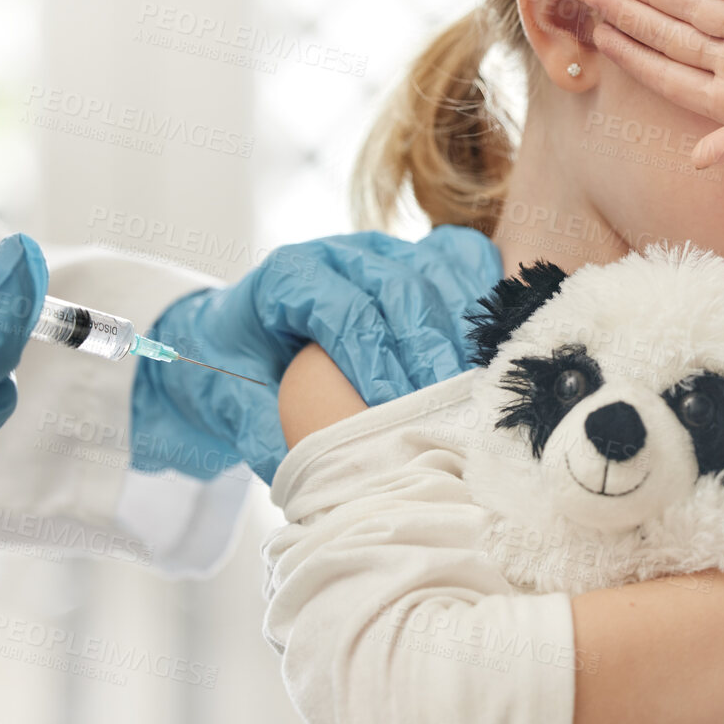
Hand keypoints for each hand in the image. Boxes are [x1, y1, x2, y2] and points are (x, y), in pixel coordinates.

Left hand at [130, 225, 504, 484]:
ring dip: (458, 331)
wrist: (241, 336)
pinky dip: (481, 299)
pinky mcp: (416, 260)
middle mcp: (340, 254)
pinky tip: (493, 346)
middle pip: (397, 286)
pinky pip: (460, 264)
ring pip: (434, 273)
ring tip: (472, 387)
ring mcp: (383, 251)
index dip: (371, 355)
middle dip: (424, 349)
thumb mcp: (230, 401)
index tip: (390, 403)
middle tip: (443, 405)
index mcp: (288, 275)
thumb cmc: (235, 368)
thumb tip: (313, 471)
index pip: (341, 307)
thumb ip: (262, 432)